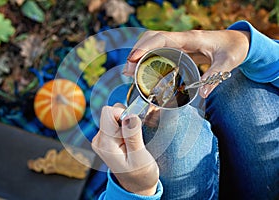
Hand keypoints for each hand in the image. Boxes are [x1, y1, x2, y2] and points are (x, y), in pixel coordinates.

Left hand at [92, 103, 158, 195]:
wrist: (136, 185)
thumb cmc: (140, 174)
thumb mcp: (139, 156)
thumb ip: (133, 135)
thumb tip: (129, 115)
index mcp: (105, 143)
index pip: (108, 112)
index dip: (124, 114)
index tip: (134, 127)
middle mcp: (99, 140)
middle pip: (111, 112)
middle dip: (126, 119)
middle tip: (134, 137)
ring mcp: (101, 139)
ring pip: (114, 116)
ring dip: (126, 124)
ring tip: (132, 141)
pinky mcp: (106, 138)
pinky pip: (115, 123)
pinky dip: (125, 127)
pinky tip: (129, 141)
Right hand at [123, 29, 249, 97]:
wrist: (237, 42)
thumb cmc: (233, 49)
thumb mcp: (228, 63)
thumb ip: (215, 77)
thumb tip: (202, 94)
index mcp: (191, 38)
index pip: (162, 38)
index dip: (146, 47)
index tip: (133, 59)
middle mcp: (182, 38)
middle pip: (152, 38)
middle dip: (137, 52)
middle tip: (128, 71)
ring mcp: (179, 42)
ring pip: (153, 43)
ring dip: (140, 55)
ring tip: (131, 73)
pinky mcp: (179, 49)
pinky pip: (159, 50)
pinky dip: (148, 58)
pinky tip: (144, 71)